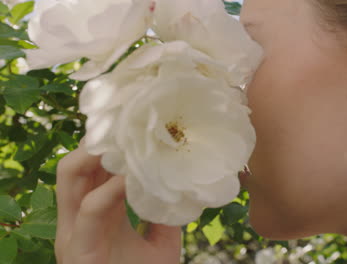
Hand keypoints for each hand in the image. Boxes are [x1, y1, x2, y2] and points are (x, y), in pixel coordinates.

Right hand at [55, 137, 180, 263]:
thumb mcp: (161, 244)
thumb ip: (166, 218)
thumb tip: (181, 192)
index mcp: (99, 213)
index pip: (94, 168)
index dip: (109, 145)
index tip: (134, 126)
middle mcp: (82, 217)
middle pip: (77, 165)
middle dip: (96, 141)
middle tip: (123, 124)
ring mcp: (75, 231)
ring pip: (70, 177)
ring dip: (92, 154)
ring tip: (120, 141)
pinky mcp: (78, 248)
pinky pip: (90, 209)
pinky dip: (109, 190)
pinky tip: (129, 179)